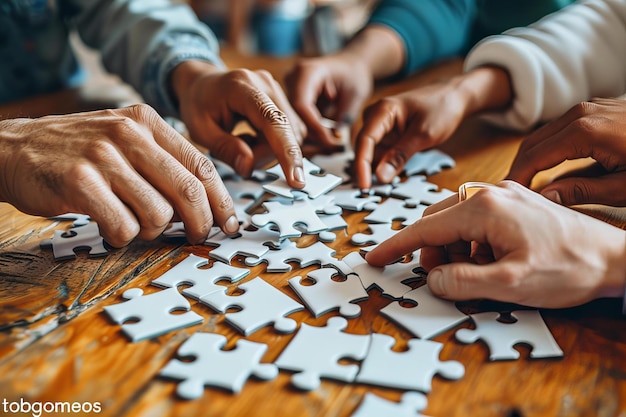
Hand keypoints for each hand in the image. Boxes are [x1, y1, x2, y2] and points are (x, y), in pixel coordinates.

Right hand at [0, 105, 237, 246]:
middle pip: (188, 191)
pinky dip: (122, 238)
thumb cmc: (76, 152)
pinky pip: (123, 226)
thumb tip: (203, 202)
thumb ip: (160, 161)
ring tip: (133, 226)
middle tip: (196, 236)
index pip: (201, 165)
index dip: (221, 200)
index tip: (229, 223)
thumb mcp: (122, 139)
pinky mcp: (80, 181)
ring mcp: (104, 156)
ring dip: (152, 232)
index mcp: (146, 122)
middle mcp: (129, 134)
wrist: (12, 149)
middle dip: (199, 223)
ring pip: (158, 213)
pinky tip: (110, 229)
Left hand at [172, 60, 305, 188]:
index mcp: (241, 87)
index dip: (286, 151)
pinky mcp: (283, 101)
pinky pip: (289, 132)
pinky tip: (251, 139)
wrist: (201, 84)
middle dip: (266, 155)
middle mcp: (265, 84)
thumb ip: (225, 148)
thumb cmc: (198, 104)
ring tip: (242, 144)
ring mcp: (277, 90)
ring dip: (268, 150)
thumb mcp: (200, 131)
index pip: (272, 120)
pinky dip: (272, 144)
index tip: (295, 179)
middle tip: (240, 159)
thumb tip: (249, 167)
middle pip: (284, 131)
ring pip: (290, 135)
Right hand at [285, 53, 372, 147]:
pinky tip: (325, 137)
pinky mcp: (290, 98)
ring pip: (293, 120)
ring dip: (312, 135)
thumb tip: (334, 138)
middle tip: (333, 146)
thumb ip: (345, 116)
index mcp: (308, 71)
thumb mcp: (356, 95)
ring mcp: (288, 88)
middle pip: (294, 114)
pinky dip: (311, 131)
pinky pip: (296, 120)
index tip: (330, 140)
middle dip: (313, 134)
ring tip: (332, 142)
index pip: (302, 104)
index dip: (314, 126)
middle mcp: (293, 78)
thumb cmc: (354, 76)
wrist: (350, 66)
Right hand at [354, 66, 512, 189]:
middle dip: (365, 168)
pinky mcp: (388, 134)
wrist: (455, 96)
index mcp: (383, 110)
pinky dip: (384, 164)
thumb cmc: (442, 108)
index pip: (365, 140)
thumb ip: (400, 155)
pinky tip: (388, 175)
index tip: (365, 185)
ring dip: (374, 168)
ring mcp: (381, 125)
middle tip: (369, 191)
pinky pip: (381, 152)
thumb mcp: (424, 135)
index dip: (362, 165)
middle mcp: (377, 116)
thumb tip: (380, 176)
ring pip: (371, 152)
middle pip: (364, 147)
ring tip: (378, 186)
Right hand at [365, 181, 625, 307]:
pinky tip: (491, 261)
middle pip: (438, 221)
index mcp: (484, 208)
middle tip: (442, 278)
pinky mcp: (514, 203)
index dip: (396, 246)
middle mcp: (490, 193)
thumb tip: (431, 278)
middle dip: (431, 251)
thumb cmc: (569, 267)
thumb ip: (462, 281)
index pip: (425, 227)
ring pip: (456, 220)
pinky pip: (476, 220)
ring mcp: (504, 195)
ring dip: (454, 248)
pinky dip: (472, 242)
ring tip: (477, 272)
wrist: (615, 256)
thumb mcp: (510, 283)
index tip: (374, 258)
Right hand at [508, 98, 625, 205]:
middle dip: (519, 167)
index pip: (534, 157)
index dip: (518, 178)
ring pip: (545, 133)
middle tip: (513, 191)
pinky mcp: (596, 108)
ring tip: (528, 180)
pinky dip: (550, 146)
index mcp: (584, 132)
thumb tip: (546, 196)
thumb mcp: (624, 187)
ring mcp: (589, 107)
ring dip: (533, 156)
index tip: (510, 196)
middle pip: (533, 142)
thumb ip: (582, 192)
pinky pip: (562, 127)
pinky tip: (551, 164)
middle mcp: (582, 113)